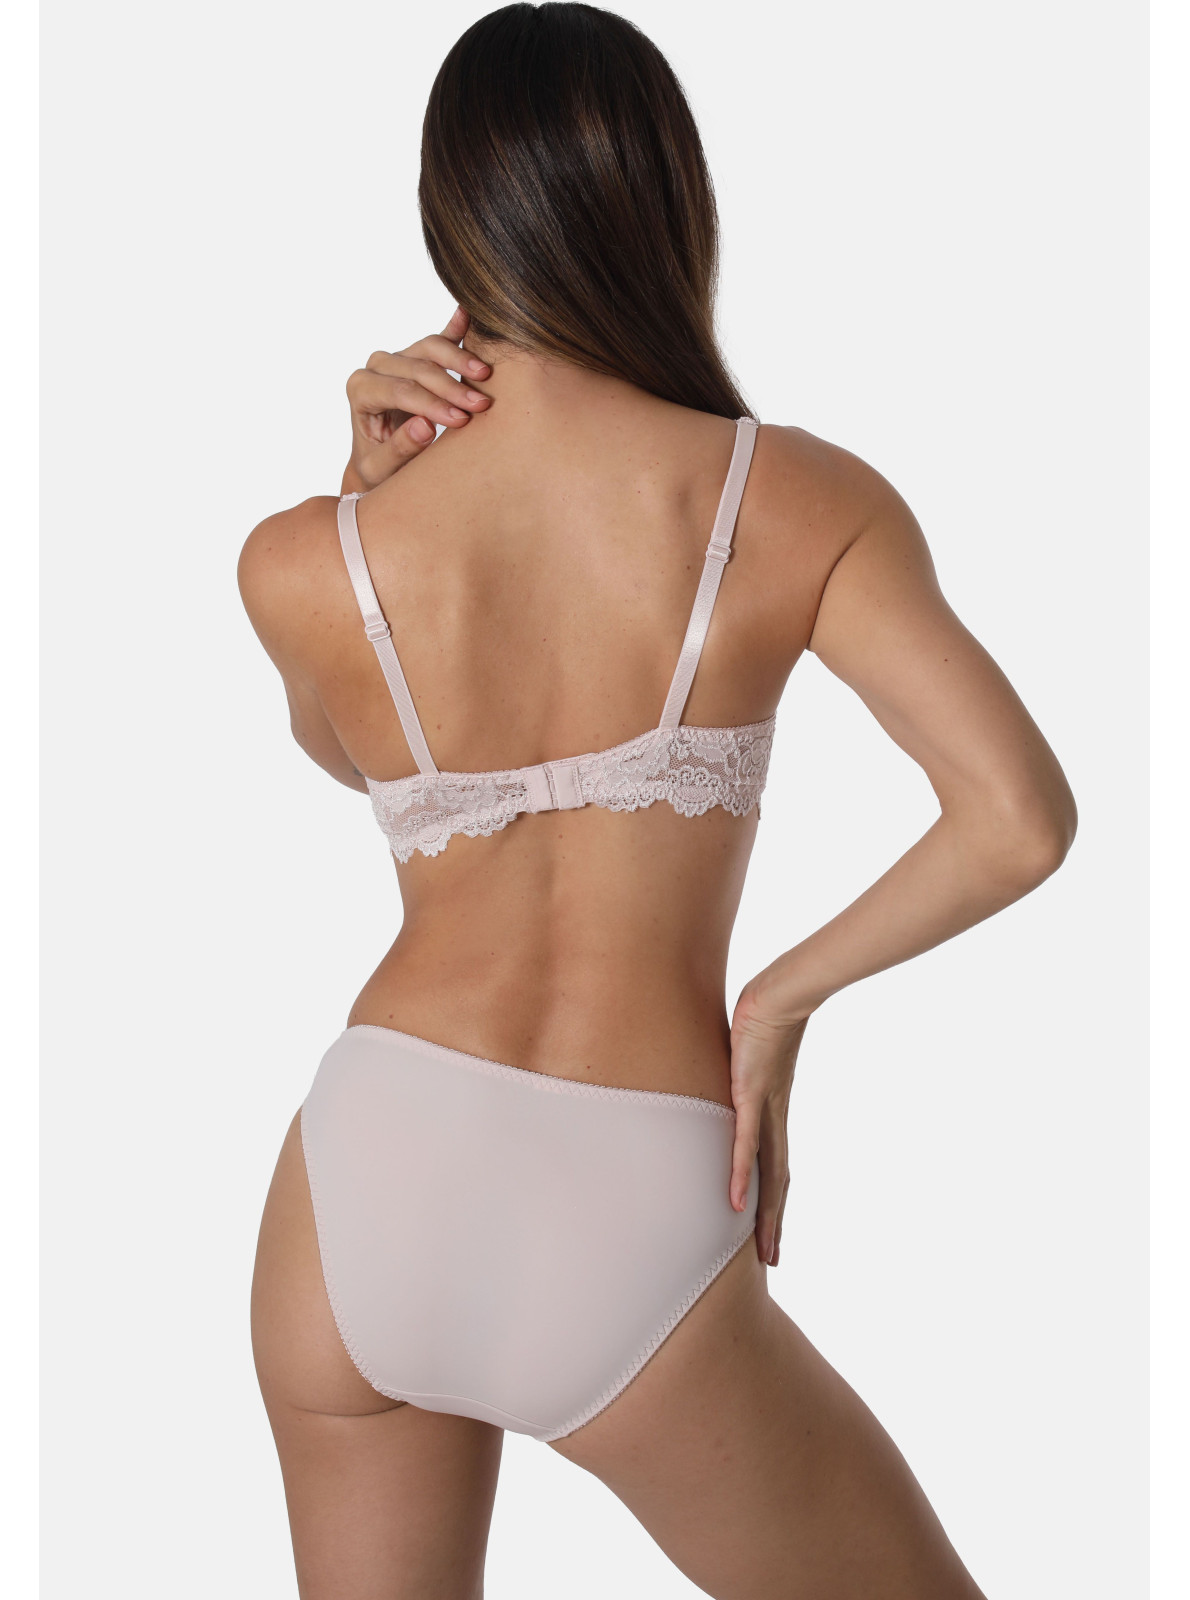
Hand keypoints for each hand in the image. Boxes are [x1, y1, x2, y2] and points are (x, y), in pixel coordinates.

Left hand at [344, 306, 491, 490]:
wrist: (379, 461)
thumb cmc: (378, 467)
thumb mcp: (381, 469)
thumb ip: (398, 449)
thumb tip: (425, 425)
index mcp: (361, 390)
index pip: (401, 391)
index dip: (433, 404)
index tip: (462, 421)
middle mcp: (376, 367)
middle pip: (418, 367)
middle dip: (452, 386)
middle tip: (481, 405)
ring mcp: (398, 357)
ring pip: (430, 347)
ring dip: (460, 360)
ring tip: (485, 376)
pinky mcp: (418, 356)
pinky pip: (439, 339)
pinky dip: (455, 327)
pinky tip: (468, 314)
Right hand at [728, 981, 810, 1265]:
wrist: (782, 994)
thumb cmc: (764, 1017)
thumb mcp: (745, 1055)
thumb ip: (734, 1072)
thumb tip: (723, 1073)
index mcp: (773, 1113)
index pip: (776, 1168)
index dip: (774, 1204)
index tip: (771, 1234)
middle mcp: (773, 1119)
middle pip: (778, 1183)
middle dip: (774, 1224)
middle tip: (772, 1261)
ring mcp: (763, 1110)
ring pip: (767, 1174)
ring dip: (765, 1215)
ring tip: (764, 1250)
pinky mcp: (750, 1095)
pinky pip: (745, 1143)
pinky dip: (742, 1174)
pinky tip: (736, 1202)